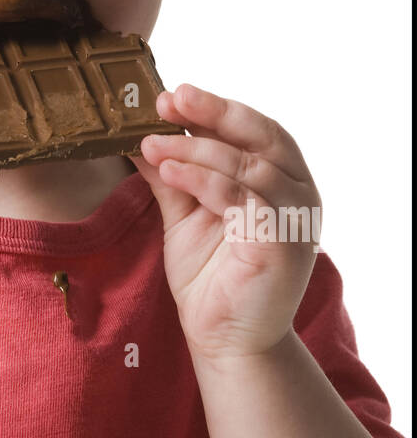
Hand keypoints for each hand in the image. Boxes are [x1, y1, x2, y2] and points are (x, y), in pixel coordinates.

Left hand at [131, 84, 321, 362]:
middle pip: (261, 136)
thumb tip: (138, 134)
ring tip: (151, 143)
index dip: (216, 108)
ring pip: (247, 164)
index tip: (171, 96)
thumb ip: (171, 174)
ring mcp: (293, 220)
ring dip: (195, 149)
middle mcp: (298, 194)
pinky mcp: (280, 245)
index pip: (256, 129)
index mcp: (282, 181)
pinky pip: (241, 199)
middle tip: (167, 100)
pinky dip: (203, 180)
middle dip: (212, 113)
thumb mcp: (185, 214)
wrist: (225, 342)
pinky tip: (169, 171)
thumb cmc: (211, 278)